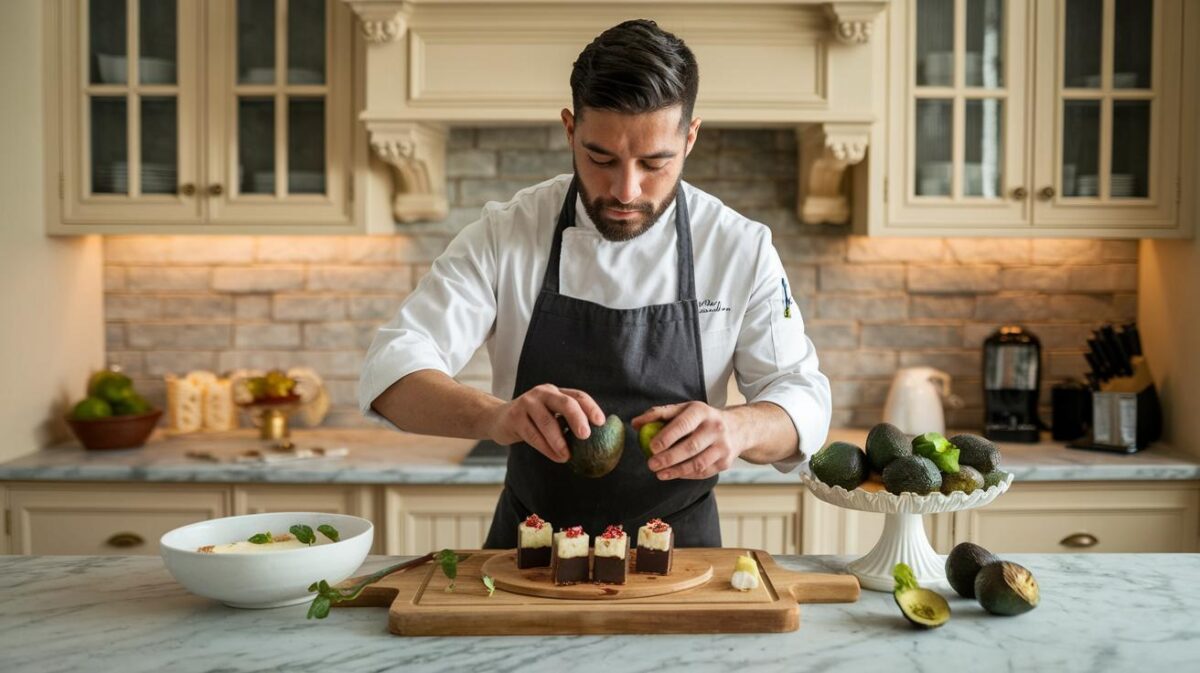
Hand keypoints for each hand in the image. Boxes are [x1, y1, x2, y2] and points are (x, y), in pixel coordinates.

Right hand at [486, 384, 604, 462]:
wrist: (497, 419)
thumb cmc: (531, 421)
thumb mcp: (549, 415)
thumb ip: (565, 421)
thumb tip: (593, 441)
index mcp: (555, 392)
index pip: (578, 396)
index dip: (591, 408)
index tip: (601, 423)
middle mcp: (542, 393)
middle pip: (565, 403)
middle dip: (577, 419)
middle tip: (586, 436)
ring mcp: (527, 403)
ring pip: (547, 422)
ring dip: (559, 441)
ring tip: (568, 456)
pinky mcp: (514, 417)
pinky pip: (533, 435)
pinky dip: (546, 448)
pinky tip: (556, 457)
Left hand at [632, 402, 743, 479]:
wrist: (737, 428)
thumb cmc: (701, 418)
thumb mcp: (683, 409)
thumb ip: (659, 414)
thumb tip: (636, 424)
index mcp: (702, 411)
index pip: (683, 424)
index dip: (667, 436)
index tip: (651, 447)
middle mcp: (715, 428)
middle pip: (691, 447)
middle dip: (669, 458)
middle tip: (651, 464)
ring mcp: (723, 446)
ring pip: (698, 463)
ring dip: (676, 471)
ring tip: (659, 473)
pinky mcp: (725, 462)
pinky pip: (703, 472)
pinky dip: (686, 475)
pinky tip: (673, 474)